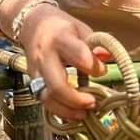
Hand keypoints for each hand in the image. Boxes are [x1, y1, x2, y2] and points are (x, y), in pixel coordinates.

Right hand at [20, 4, 106, 121]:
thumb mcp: (80, 28)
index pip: (76, 55)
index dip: (91, 66)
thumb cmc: (62, 27)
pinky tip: (74, 114)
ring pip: (47, 98)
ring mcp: (36, 72)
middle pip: (56, 85)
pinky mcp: (32, 82)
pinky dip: (59, 111)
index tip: (102, 71)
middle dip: (76, 99)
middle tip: (93, 103)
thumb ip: (94, 44)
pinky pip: (43, 101)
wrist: (32, 25)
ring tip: (85, 113)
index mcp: (60, 39)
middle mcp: (45, 57)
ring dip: (67, 110)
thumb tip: (108, 58)